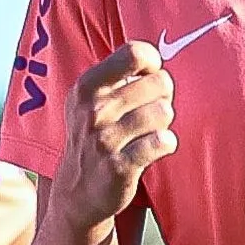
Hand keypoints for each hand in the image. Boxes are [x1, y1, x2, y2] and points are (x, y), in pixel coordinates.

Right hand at [69, 41, 176, 218]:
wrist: (78, 191)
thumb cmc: (97, 136)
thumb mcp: (92, 100)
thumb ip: (120, 73)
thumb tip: (160, 58)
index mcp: (86, 86)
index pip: (135, 53)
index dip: (153, 65)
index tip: (148, 80)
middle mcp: (92, 110)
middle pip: (160, 82)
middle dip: (163, 97)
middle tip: (150, 113)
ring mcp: (104, 139)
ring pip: (164, 112)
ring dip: (164, 123)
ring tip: (150, 132)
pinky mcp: (119, 167)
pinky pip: (162, 142)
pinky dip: (166, 144)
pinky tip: (155, 148)